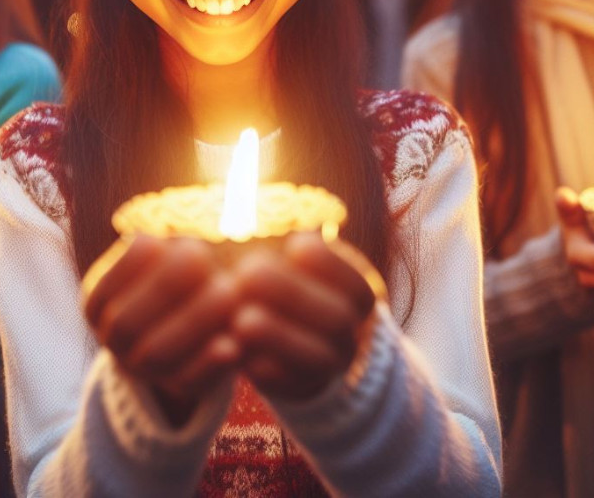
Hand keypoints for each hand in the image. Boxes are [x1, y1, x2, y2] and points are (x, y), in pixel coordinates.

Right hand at [83, 235, 240, 421]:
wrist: (186, 334)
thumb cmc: (176, 275)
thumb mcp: (161, 255)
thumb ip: (166, 234)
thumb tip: (180, 206)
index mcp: (98, 305)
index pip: (104, 288)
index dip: (130, 266)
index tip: (162, 241)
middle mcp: (113, 342)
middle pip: (127, 322)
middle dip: (164, 288)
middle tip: (201, 256)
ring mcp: (144, 371)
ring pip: (158, 353)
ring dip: (193, 320)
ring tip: (229, 290)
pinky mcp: (180, 390)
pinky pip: (190, 384)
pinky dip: (210, 364)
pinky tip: (232, 343)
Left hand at [230, 232, 375, 400]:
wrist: (296, 345)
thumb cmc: (287, 284)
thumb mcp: (295, 263)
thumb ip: (285, 241)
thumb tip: (259, 202)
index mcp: (357, 298)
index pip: (357, 283)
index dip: (331, 265)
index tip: (296, 243)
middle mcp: (351, 334)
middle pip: (334, 317)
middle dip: (291, 294)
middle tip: (248, 273)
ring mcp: (329, 367)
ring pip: (315, 358)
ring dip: (277, 335)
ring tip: (240, 318)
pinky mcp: (300, 392)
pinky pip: (288, 386)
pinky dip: (264, 368)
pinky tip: (236, 347)